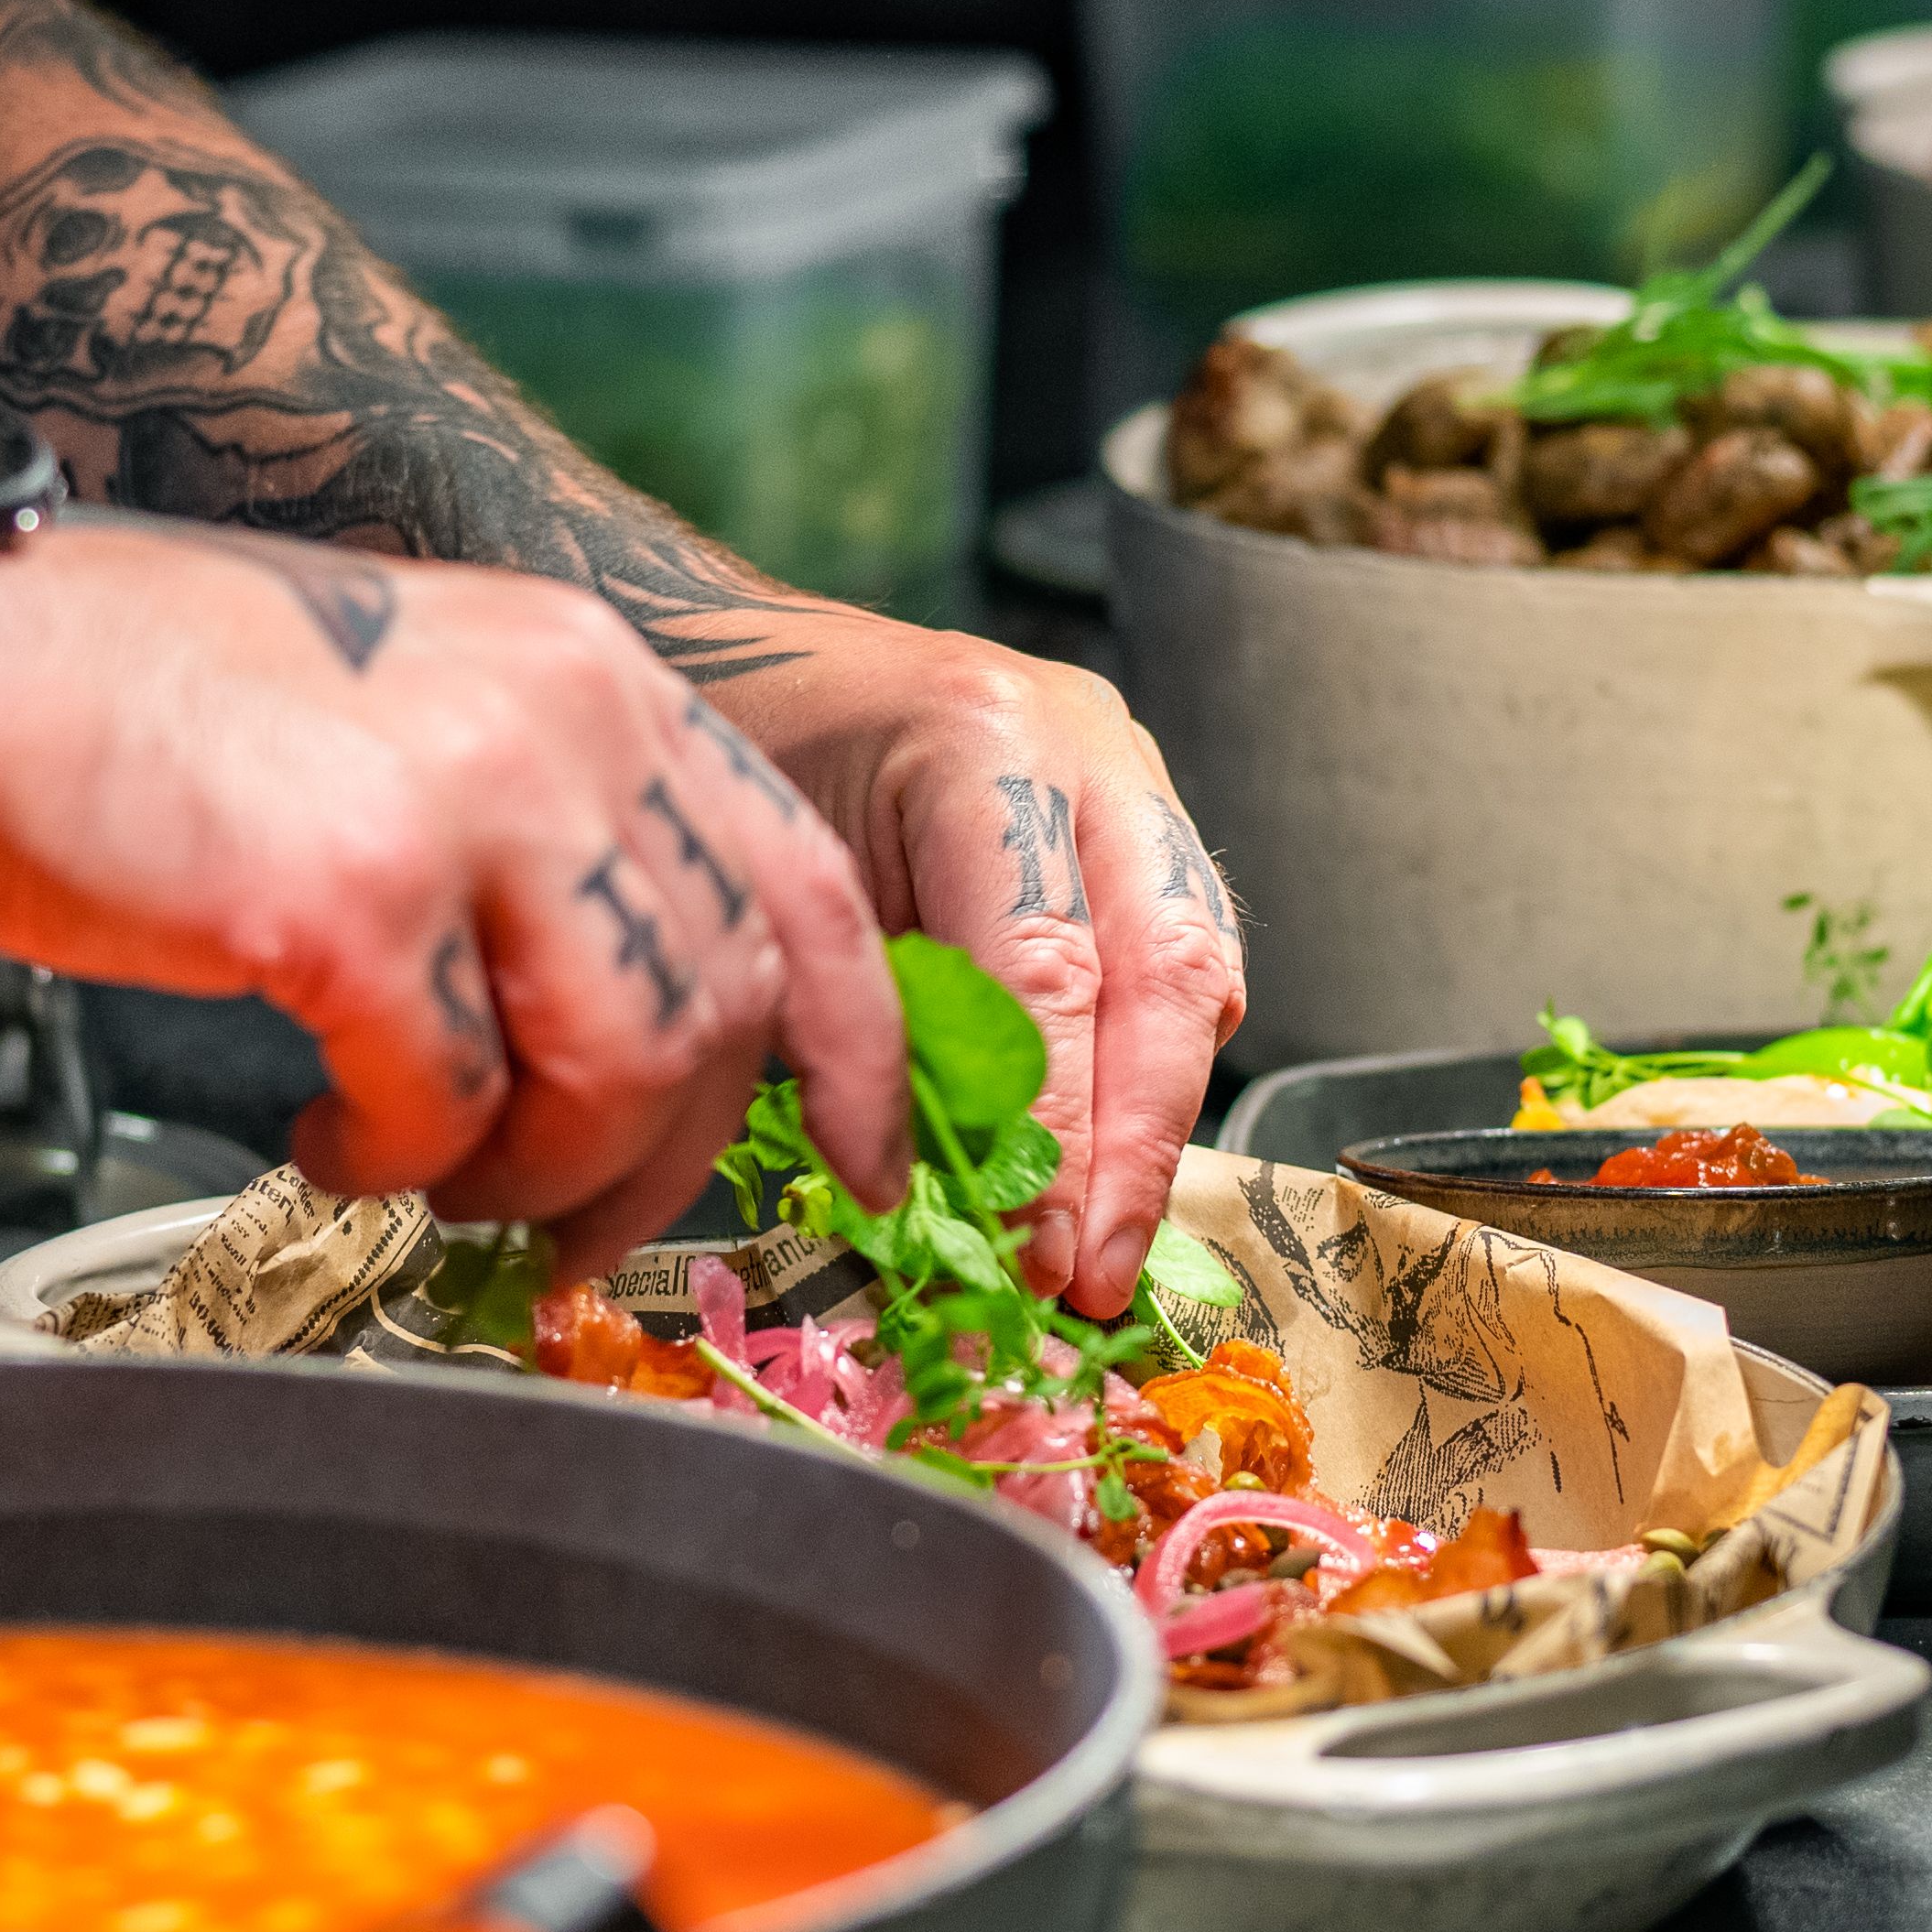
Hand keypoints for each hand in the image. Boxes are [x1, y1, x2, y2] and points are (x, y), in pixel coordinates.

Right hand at [0, 523, 906, 1251]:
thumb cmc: (153, 707)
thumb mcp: (419, 717)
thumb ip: (555, 841)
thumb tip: (649, 1035)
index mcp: (595, 677)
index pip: (805, 882)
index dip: (861, 1052)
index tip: (869, 1164)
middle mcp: (562, 717)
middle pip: (723, 1002)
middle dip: (660, 1161)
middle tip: (564, 1226)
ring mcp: (464, 799)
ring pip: (614, 1071)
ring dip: (529, 1170)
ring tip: (425, 1167)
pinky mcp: (349, 895)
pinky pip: (443, 1103)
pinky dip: (392, 1159)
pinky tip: (324, 1132)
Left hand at [701, 614, 1250, 1313]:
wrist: (742, 653)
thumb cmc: (733, 765)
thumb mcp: (780, 899)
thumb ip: (876, 1030)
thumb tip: (950, 1207)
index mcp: (977, 742)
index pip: (1047, 969)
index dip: (1055, 1133)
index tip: (1040, 1252)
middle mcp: (1082, 745)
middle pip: (1167, 971)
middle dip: (1139, 1149)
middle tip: (1096, 1277)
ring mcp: (1126, 771)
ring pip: (1198, 971)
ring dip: (1157, 1127)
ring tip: (1105, 1250)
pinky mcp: (1138, 816)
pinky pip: (1179, 960)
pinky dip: (1145, 1073)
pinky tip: (1104, 1165)